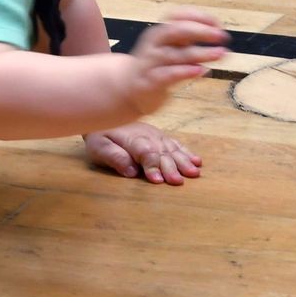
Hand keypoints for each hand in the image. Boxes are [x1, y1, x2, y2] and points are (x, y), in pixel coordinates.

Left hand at [85, 122, 202, 184]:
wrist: (104, 115)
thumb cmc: (100, 136)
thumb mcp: (99, 147)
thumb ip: (114, 157)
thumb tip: (131, 171)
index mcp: (132, 140)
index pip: (145, 153)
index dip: (152, 166)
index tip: (158, 180)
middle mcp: (148, 137)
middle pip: (161, 153)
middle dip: (171, 167)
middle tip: (178, 181)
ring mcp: (156, 135)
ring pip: (172, 149)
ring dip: (183, 161)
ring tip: (193, 173)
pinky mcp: (161, 136)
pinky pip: (175, 143)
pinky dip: (186, 152)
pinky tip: (197, 161)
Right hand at [123, 8, 228, 115]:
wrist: (128, 89)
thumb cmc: (156, 66)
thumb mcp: (171, 49)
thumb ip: (191, 42)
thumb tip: (218, 33)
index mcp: (160, 32)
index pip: (178, 16)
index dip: (199, 17)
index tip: (217, 24)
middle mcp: (154, 44)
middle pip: (176, 31)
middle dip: (201, 31)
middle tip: (221, 36)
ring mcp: (151, 62)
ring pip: (177, 54)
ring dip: (201, 53)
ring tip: (220, 53)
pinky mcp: (151, 81)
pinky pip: (169, 74)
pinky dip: (185, 71)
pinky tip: (200, 71)